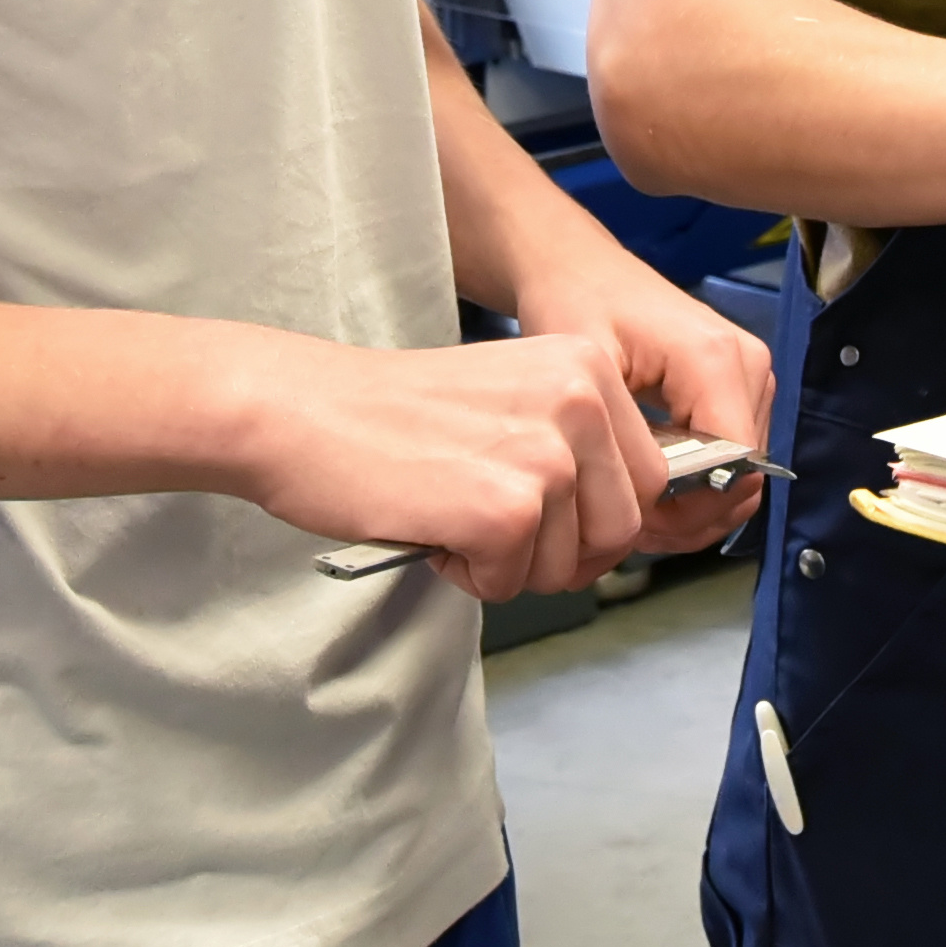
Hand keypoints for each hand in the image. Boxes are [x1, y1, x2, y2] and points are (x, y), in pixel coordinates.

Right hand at [237, 326, 657, 604]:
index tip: (542, 515)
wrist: (297, 409)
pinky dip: (468, 576)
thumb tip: (615, 527)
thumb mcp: (511, 400)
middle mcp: (582, 399)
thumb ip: (571, 444)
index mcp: (588, 363)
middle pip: (622, 528)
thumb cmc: (388, 412)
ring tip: (449, 514)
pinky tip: (430, 528)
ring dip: (509, 564)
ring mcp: (547, 455)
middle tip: (492, 531)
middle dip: (560, 552)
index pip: (648, 477)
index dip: (593, 516)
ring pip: (569, 564)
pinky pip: (510, 582)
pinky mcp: (505, 509)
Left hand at [507, 248, 778, 564]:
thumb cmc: (573, 307)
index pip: (735, 466)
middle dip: (689, 515)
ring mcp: (752, 378)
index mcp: (718, 359)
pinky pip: (732, 460)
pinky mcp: (742, 389)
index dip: (690, 509)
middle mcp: (750, 366)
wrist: (578, 269)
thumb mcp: (588, 375)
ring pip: (740, 477)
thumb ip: (632, 439)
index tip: (634, 520)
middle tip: (626, 520)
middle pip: (743, 478)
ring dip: (691, 507)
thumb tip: (666, 503)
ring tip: (631, 503)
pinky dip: (695, 486)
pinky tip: (647, 484)